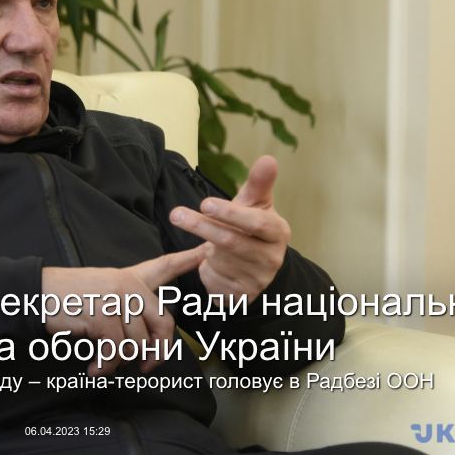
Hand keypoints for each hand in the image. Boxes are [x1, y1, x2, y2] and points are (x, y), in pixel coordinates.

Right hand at [41, 247, 204, 375]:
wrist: (36, 295)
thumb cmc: (66, 299)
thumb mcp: (101, 293)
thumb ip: (127, 309)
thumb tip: (145, 346)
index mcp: (128, 277)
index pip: (164, 266)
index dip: (188, 259)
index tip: (207, 250)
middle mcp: (127, 285)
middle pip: (163, 323)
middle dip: (158, 351)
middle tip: (146, 366)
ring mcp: (116, 298)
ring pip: (138, 341)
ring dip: (121, 361)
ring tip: (104, 365)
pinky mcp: (103, 314)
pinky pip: (117, 349)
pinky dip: (106, 365)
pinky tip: (95, 368)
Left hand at [169, 155, 290, 302]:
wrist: (255, 267)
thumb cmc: (251, 228)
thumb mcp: (255, 205)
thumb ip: (259, 183)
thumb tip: (268, 158)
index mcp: (277, 232)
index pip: (257, 222)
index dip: (230, 213)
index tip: (204, 203)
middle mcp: (272, 258)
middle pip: (232, 242)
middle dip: (202, 227)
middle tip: (176, 214)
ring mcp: (257, 280)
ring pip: (219, 260)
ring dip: (204, 248)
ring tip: (203, 241)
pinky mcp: (241, 296)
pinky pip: (213, 279)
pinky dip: (205, 267)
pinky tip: (209, 262)